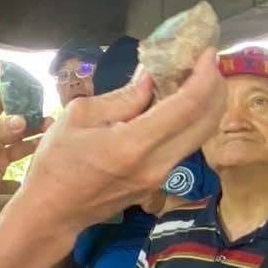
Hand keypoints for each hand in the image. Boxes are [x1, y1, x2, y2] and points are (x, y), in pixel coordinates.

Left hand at [0, 62, 45, 218]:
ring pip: (13, 129)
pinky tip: (45, 139)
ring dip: (29, 124)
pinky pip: (18, 148)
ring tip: (47, 119)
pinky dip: (31, 144)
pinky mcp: (0, 160)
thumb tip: (21, 120)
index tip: (2, 64)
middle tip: (35, 93)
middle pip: (0, 109)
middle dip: (16, 101)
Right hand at [10, 49, 224, 234]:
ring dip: (205, 106)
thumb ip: (120, 98)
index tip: (207, 53)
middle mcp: (156, 164)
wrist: (52, 213)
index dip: (204, 76)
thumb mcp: (78, 117)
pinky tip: (177, 105)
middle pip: (206, 123)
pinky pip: (184, 147)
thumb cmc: (56, 164)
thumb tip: (150, 79)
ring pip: (200, 137)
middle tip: (207, 63)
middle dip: (215, 88)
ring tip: (193, 79)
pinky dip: (190, 122)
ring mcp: (160, 178)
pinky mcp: (157, 184)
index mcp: (134, 144)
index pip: (188, 106)